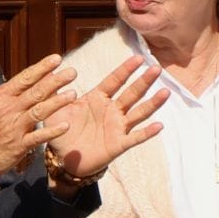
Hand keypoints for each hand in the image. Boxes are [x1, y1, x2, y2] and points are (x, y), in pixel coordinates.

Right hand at [0, 53, 76, 178]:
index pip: (24, 78)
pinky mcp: (19, 145)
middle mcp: (9, 109)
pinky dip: (52, 131)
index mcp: (1, 97)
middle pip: (36, 91)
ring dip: (57, 102)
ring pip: (40, 111)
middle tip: (72, 72)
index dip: (42, 68)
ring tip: (73, 94)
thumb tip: (18, 83)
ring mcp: (15, 127)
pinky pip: (39, 136)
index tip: (56, 59)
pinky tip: (66, 126)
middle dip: (55, 80)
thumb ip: (3, 94)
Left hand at [45, 56, 168, 180]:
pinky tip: (159, 126)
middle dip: (144, 81)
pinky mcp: (118, 144)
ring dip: (152, 103)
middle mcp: (111, 110)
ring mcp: (117, 127)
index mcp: (97, 99)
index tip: (138, 57)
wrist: (63, 159)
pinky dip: (147, 132)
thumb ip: (54, 92)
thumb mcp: (54, 110)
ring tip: (166, 92)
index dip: (126, 69)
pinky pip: (135, 137)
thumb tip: (52, 70)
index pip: (114, 80)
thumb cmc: (61, 132)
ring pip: (138, 113)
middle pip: (131, 93)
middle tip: (157, 68)